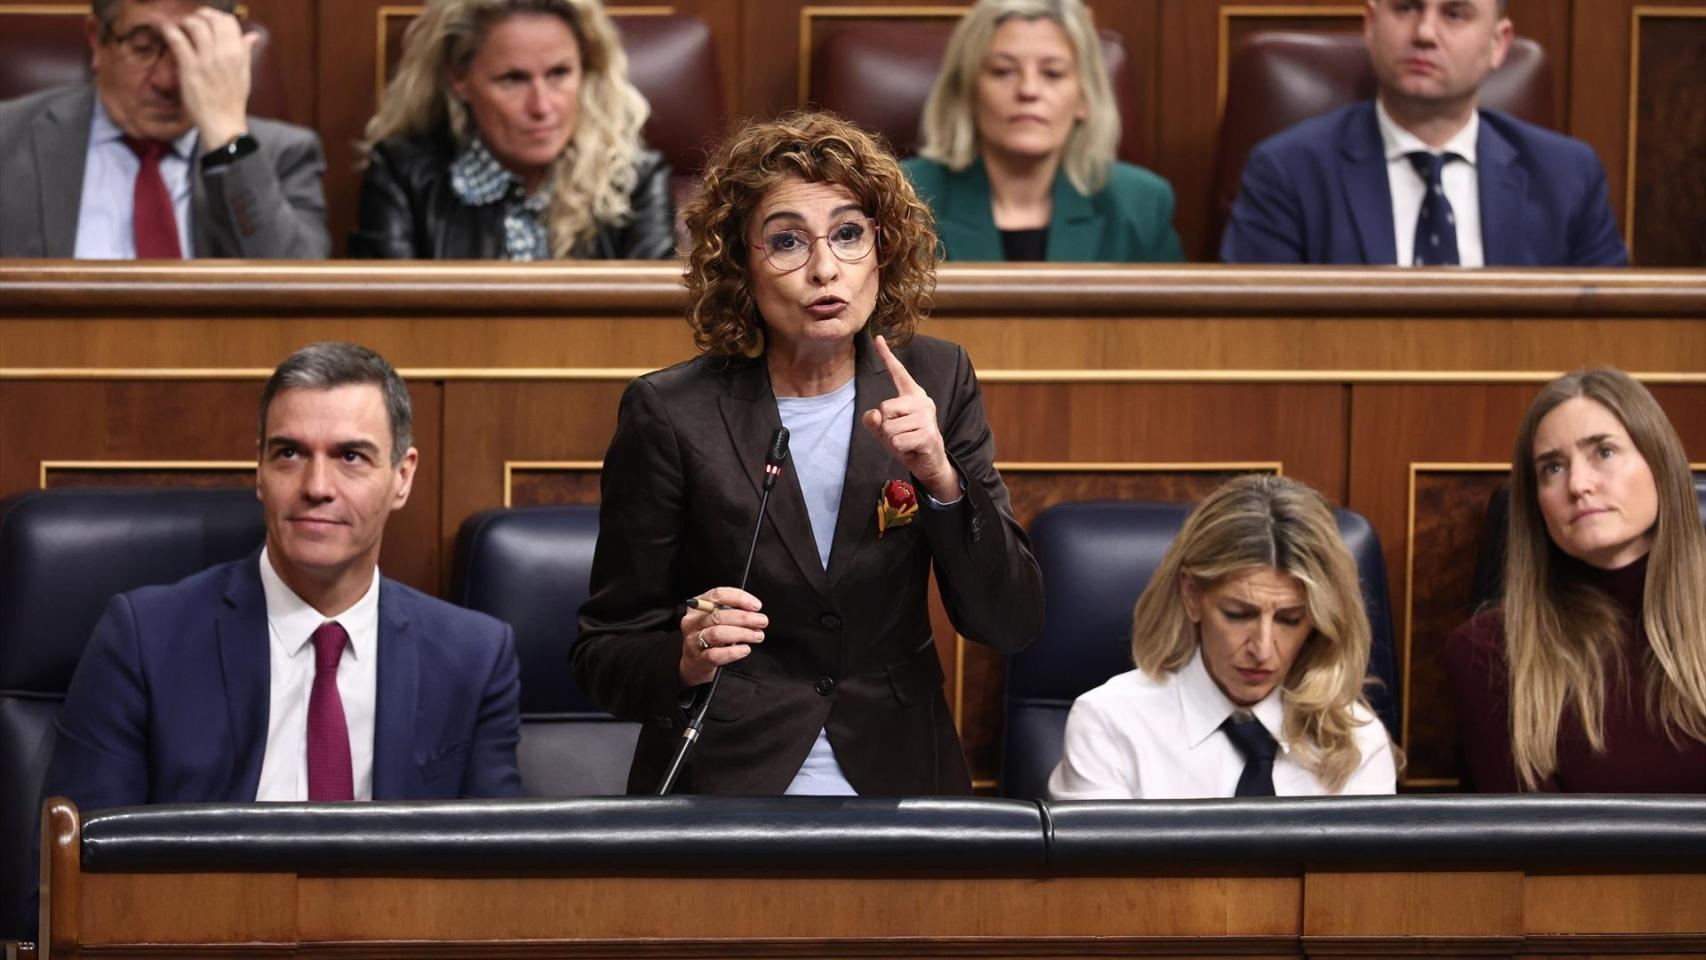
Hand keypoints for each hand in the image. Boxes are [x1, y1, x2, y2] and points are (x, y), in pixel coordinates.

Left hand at [162, 8, 256, 153]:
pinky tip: (166, 30)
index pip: (229, 22)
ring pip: (195, 25)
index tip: (208, 19)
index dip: (216, 16)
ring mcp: (207, 60)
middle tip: (191, 21)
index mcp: (239, 54)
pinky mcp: (190, 67)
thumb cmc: (232, 100)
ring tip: (180, 27)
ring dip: (185, 21)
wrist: (223, 122)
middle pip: (212, 20)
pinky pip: (178, 40)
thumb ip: (246, 53)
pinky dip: (170, 30)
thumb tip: (252, 36)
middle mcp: (224, 53)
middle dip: (199, 15)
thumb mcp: (245, 74)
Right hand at [678, 587, 765, 686]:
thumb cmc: (710, 636)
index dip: (739, 598)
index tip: (756, 606)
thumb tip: (754, 610)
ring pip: (717, 633)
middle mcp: (693, 622)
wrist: (695, 663)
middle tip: (762, 621)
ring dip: (742, 633)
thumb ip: (731, 611)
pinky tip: (745, 649)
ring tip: (757, 635)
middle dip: (745, 618)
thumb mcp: (716, 619)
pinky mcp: (699, 658)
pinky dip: (733, 652)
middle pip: (719, 615)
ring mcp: (693, 640)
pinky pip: (716, 654)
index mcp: (698, 606)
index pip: (718, 595)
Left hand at [860, 335, 959, 501]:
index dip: (886, 356)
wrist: (930, 464)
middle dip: (885, 427)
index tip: (877, 338)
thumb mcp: (885, 431)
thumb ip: (874, 421)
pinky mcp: (927, 434)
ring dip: (892, 441)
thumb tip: (875, 415)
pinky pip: (897, 441)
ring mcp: (926, 417)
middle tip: (900, 435)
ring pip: (889, 427)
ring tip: (906, 443)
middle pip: (884, 408)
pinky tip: (912, 450)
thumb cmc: (907, 443)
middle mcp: (922, 401)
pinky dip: (899, 450)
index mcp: (912, 395)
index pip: (898, 373)